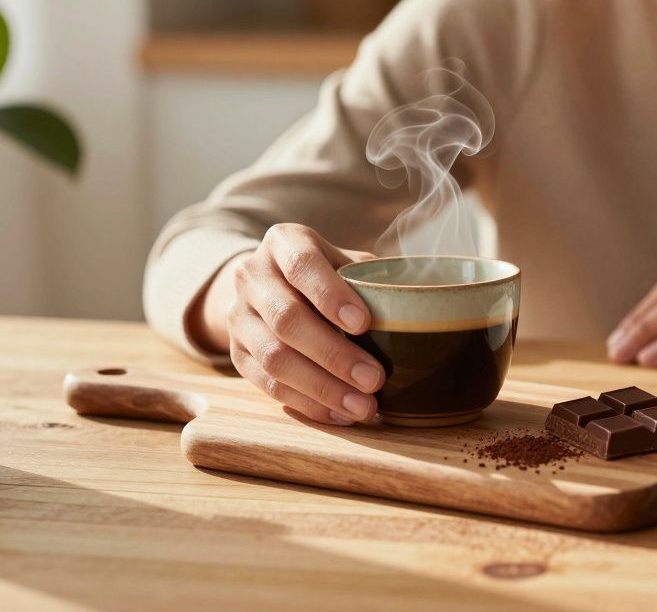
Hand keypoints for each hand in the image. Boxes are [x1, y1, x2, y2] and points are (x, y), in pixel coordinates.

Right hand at [202, 224, 382, 423]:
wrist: (268, 286)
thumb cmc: (325, 273)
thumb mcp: (345, 261)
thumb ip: (373, 277)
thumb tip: (420, 302)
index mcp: (284, 243)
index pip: (302, 265)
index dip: (330, 295)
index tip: (363, 324)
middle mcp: (252, 276)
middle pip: (287, 319)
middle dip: (334, 354)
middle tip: (375, 379)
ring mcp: (239, 317)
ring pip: (274, 358)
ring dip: (322, 387)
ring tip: (363, 406)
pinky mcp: (236, 354)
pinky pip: (267, 385)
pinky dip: (307, 403)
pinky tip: (340, 414)